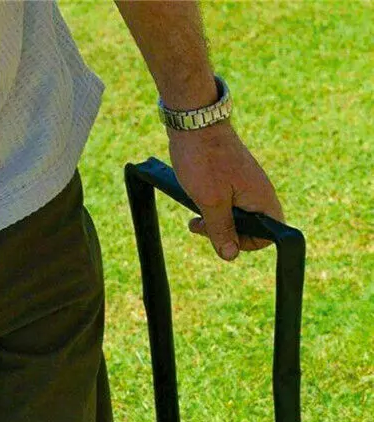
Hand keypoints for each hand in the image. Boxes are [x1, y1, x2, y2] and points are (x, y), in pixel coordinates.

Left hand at [167, 122, 282, 259]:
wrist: (196, 123)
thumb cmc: (204, 161)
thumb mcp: (211, 202)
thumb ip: (222, 230)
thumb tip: (231, 255)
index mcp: (261, 198)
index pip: (270, 234)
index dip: (247, 244)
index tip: (222, 238)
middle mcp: (258, 192)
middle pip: (251, 228)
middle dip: (226, 235)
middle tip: (201, 227)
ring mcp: (246, 185)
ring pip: (236, 217)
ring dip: (215, 223)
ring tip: (194, 220)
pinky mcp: (232, 179)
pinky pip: (228, 204)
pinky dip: (212, 210)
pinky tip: (195, 205)